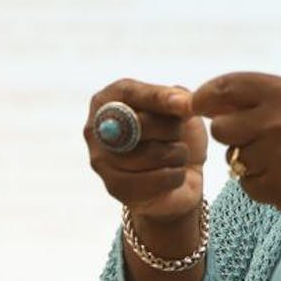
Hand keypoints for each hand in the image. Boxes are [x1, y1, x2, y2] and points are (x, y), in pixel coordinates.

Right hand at [84, 80, 206, 222]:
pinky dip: (174, 176)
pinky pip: (154, 179)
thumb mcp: (180, 109)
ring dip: (176, 154)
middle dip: (171, 129)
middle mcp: (96, 127)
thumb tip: (181, 101)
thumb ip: (178, 98)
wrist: (182, 176)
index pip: (129, 93)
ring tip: (176, 154)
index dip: (157, 98)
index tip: (183, 104)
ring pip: (150, 153)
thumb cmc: (177, 135)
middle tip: (178, 135)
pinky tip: (174, 173)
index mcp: (110, 98)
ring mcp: (101, 159)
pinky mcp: (114, 187)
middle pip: (139, 123)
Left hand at [191, 73, 280, 217]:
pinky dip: (261, 183)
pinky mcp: (276, 189)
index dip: (206, 95)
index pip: (226, 87)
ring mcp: (275, 158)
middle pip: (221, 128)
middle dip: (230, 133)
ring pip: (234, 159)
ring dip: (249, 159)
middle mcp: (275, 123)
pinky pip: (248, 185)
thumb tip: (217, 101)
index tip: (198, 103)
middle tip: (253, 137)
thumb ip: (268, 96)